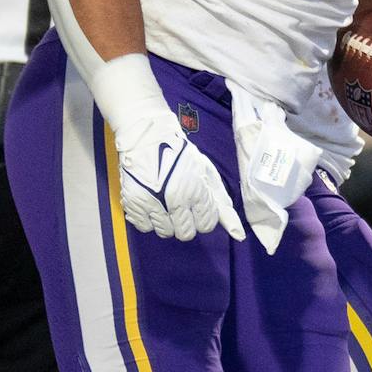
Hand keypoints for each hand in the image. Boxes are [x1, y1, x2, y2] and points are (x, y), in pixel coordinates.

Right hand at [112, 107, 243, 241]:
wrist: (148, 137)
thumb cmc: (181, 155)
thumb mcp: (207, 173)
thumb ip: (221, 204)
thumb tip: (238, 233)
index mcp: (197, 191)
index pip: (206, 225)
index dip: (203, 217)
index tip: (197, 206)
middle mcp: (175, 200)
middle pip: (186, 233)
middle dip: (187, 223)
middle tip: (181, 206)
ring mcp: (153, 202)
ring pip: (165, 232)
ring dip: (167, 222)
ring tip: (165, 203)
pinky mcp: (134, 203)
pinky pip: (145, 227)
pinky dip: (149, 219)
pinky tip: (151, 203)